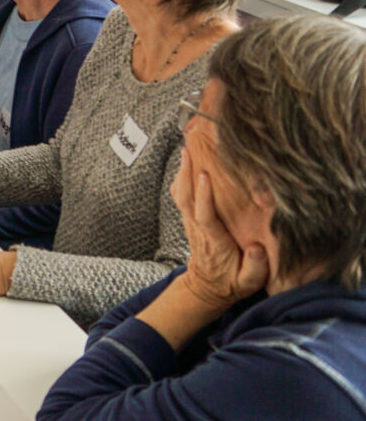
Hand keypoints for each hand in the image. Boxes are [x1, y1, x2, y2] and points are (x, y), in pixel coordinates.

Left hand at [171, 146, 269, 310]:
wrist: (208, 287)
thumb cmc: (232, 281)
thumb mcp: (249, 282)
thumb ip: (255, 267)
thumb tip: (257, 250)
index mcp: (213, 240)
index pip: (204, 214)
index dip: (203, 195)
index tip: (203, 175)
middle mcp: (197, 228)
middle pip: (185, 198)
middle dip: (185, 174)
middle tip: (189, 150)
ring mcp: (190, 223)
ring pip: (180, 195)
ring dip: (181, 172)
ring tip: (187, 150)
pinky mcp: (188, 220)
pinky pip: (180, 196)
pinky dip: (180, 179)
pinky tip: (186, 165)